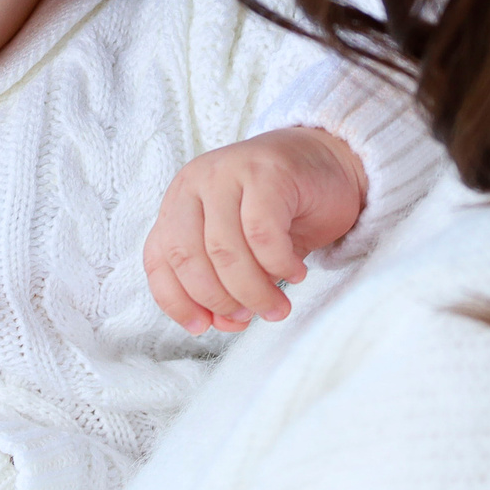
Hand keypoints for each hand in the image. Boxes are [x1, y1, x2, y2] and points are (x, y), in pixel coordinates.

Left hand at [145, 126, 366, 333]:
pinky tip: (296, 273)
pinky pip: (262, 233)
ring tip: (277, 306)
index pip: (159, 259)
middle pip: (188, 257)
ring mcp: (228, 172)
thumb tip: (221, 322)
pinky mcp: (265, 172)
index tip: (204, 327)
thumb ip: (222, 282)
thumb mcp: (242, 248)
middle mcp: (195, 182)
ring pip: (224, 250)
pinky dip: (278, 264)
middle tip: (248, 318)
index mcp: (179, 202)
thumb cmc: (282, 211)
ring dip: (252, 291)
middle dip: (218, 299)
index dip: (177, 301)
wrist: (331, 162)